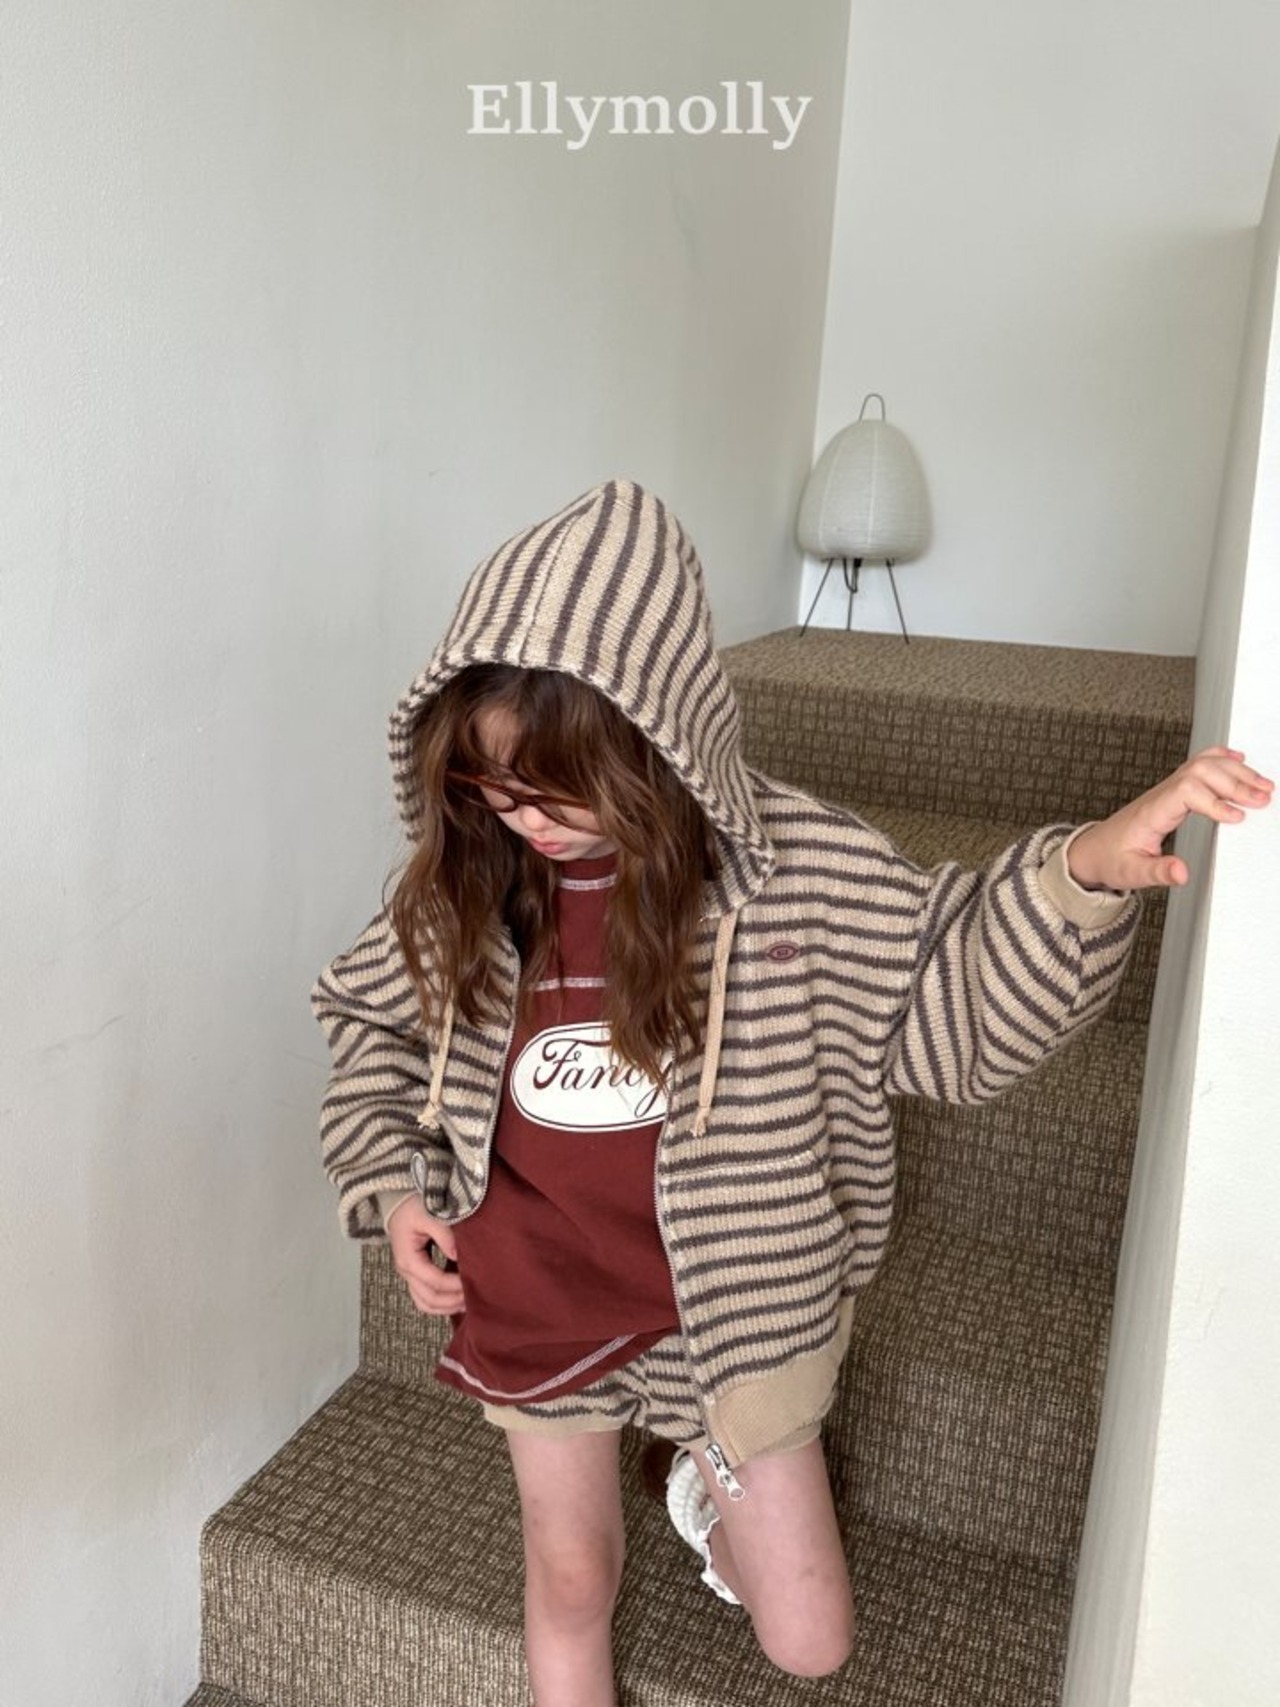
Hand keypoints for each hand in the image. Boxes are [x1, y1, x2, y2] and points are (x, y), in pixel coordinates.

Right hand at [386, 1196, 465, 1315]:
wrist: (397, 1204)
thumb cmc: (413, 1207)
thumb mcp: (428, 1215)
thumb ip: (443, 1234)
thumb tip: (458, 1255)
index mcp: (408, 1259)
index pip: (434, 1280)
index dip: (454, 1285)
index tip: (473, 1280)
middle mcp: (406, 1271)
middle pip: (429, 1298)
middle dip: (452, 1300)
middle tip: (474, 1296)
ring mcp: (409, 1275)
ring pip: (425, 1303)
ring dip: (446, 1307)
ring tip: (467, 1303)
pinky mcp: (414, 1274)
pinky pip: (424, 1297)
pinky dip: (440, 1303)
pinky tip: (457, 1299)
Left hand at [1067, 747, 1273, 892]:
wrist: (1095, 850)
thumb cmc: (1112, 860)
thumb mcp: (1132, 873)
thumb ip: (1158, 872)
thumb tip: (1182, 873)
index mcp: (1152, 812)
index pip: (1186, 792)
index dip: (1214, 800)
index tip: (1238, 816)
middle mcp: (1162, 794)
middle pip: (1200, 771)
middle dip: (1235, 782)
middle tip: (1263, 798)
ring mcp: (1168, 789)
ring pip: (1203, 765)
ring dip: (1236, 771)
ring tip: (1263, 786)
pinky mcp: (1174, 790)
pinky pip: (1198, 765)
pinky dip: (1221, 759)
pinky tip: (1239, 760)